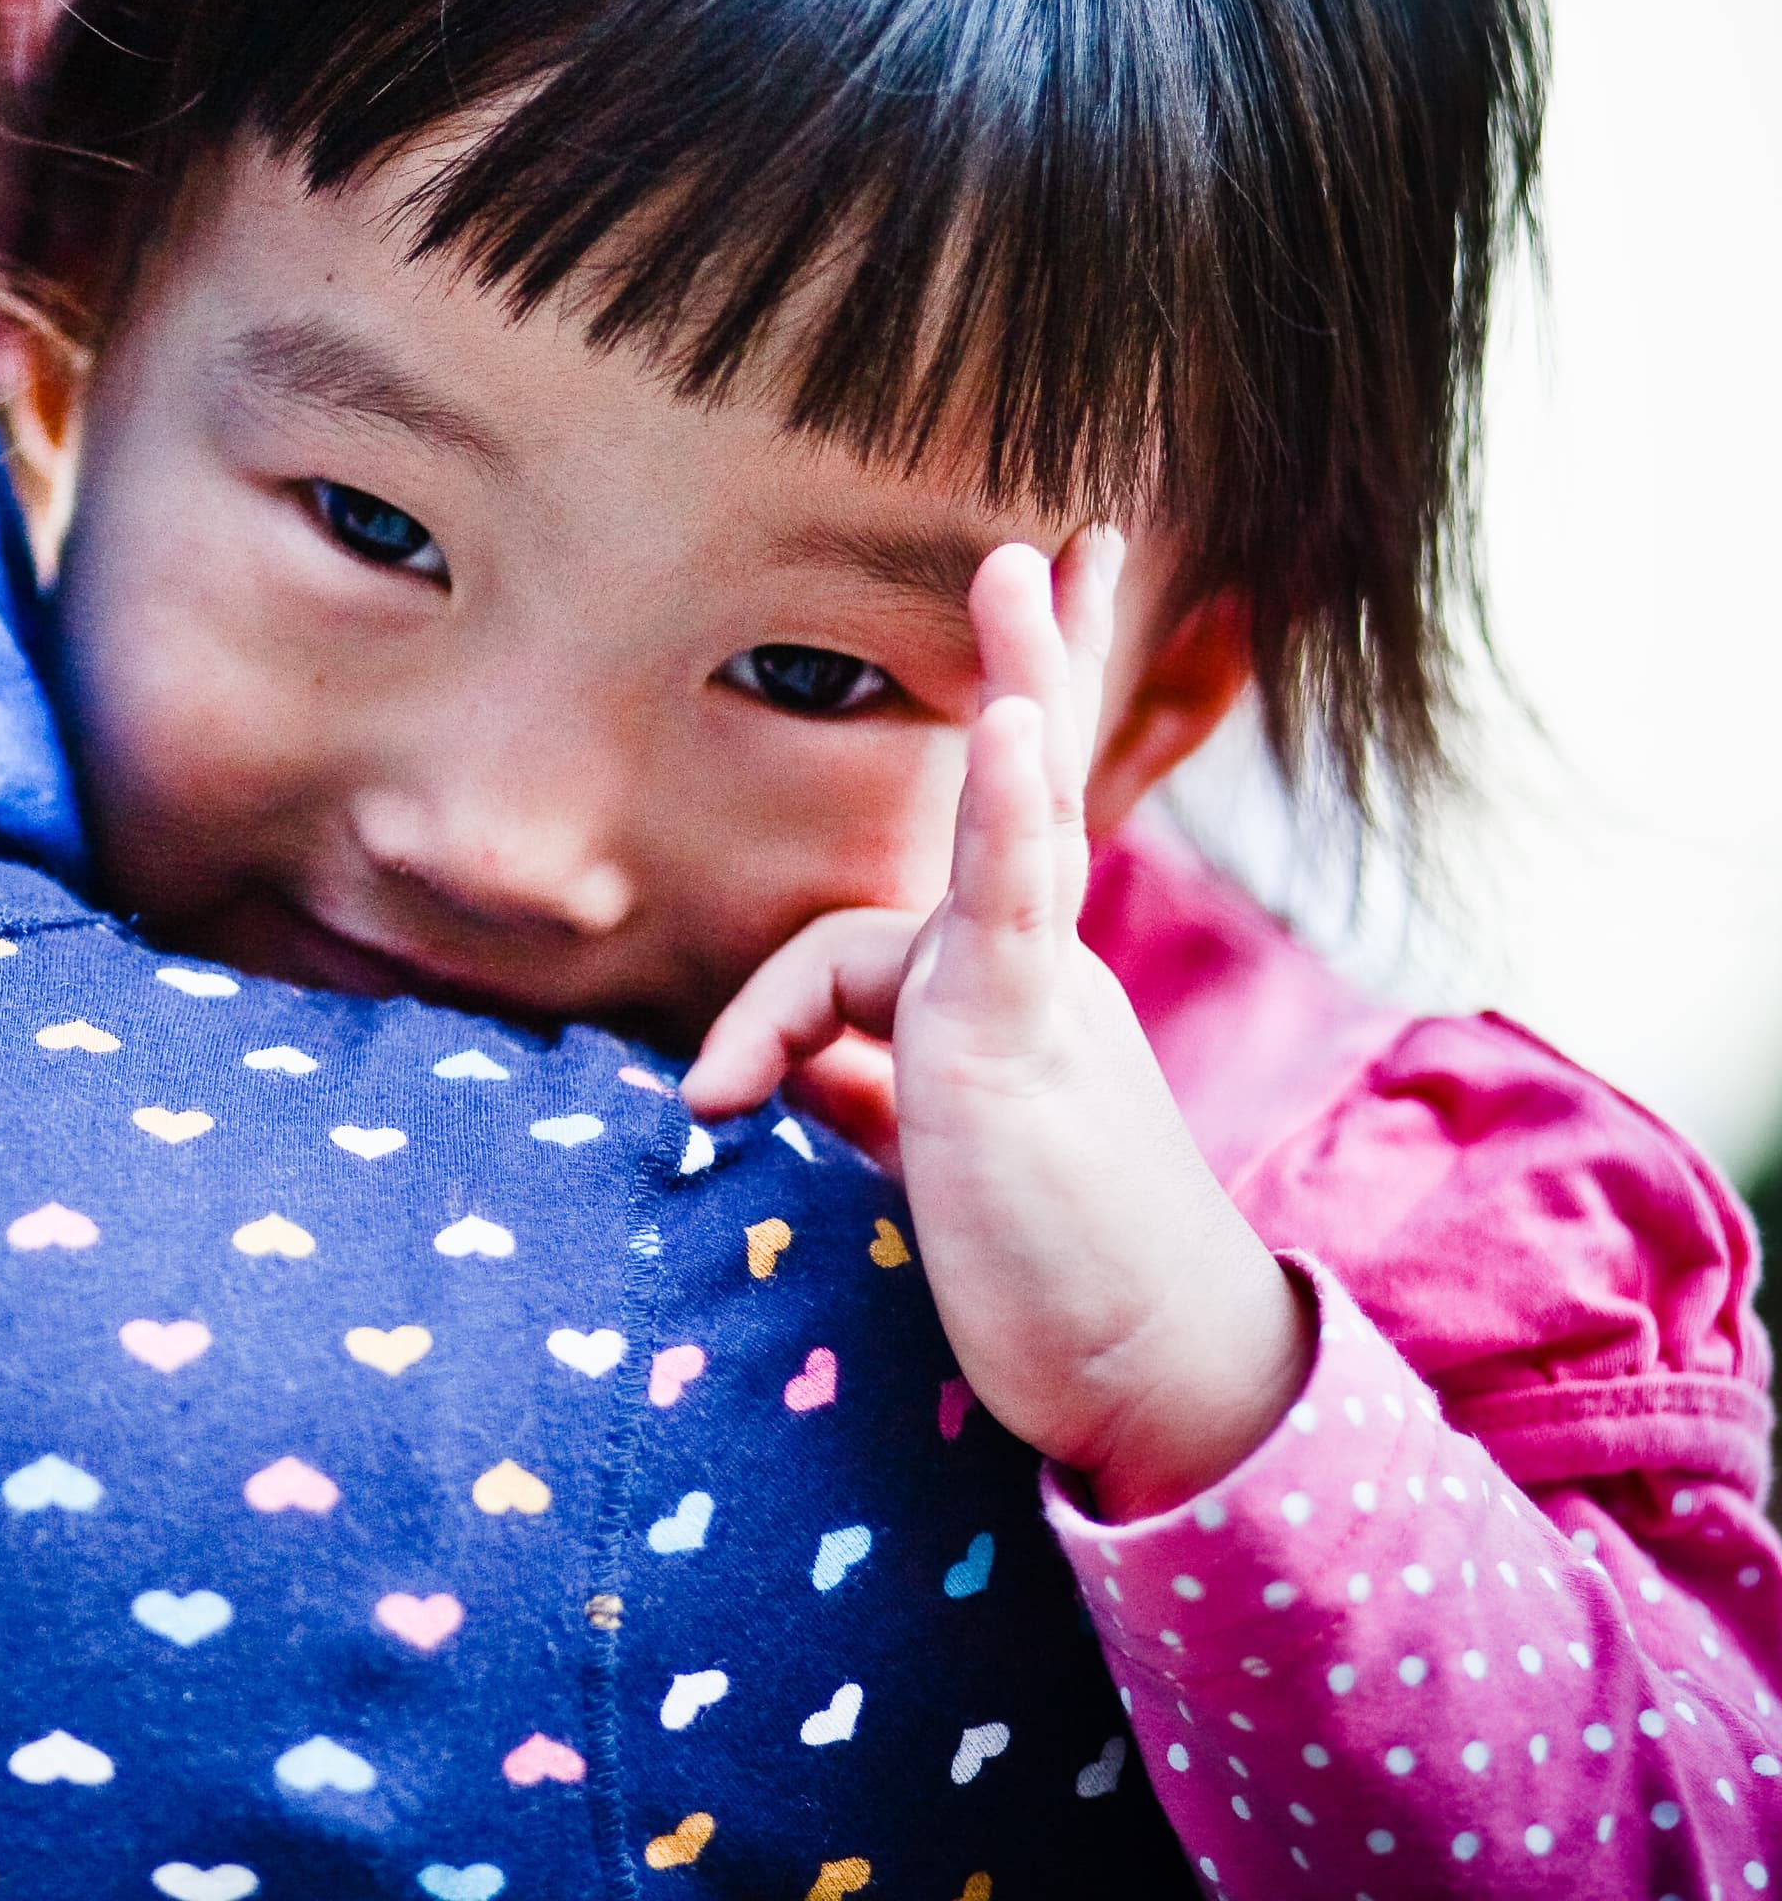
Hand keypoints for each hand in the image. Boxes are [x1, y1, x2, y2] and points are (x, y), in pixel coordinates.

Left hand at [683, 530, 1309, 1516]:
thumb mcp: (921, 1162)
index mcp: (1004, 991)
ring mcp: (1028, 991)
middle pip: (1027, 791)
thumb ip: (855, 1092)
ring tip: (1017, 566)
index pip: (983, 852)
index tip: (1021, 655)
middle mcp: (1026, 969)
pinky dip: (1006, 810)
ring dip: (1020, 685)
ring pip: (998, 828)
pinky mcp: (1016, 1031)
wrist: (1142, 1380)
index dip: (1003, 754)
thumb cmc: (1043, 1279)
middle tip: (1049, 545)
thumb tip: (782, 1075)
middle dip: (1039, 662)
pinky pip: (1008, 896)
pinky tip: (1007, 730)